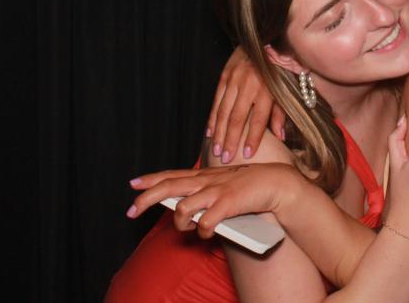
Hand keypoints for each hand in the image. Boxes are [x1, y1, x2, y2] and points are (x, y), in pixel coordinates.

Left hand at [126, 163, 300, 238]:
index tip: (133, 184)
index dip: (151, 179)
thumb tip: (186, 208)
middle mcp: (206, 180)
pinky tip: (206, 233)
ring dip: (180, 222)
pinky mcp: (228, 203)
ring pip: (184, 207)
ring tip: (186, 228)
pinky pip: (205, 222)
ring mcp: (216, 191)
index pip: (172, 175)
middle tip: (131, 210)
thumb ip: (205, 193)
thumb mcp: (222, 186)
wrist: (276, 184)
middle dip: (146, 198)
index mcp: (205, 175)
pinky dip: (202, 231)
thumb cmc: (249, 188)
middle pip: (169, 187)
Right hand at [206, 47, 285, 161]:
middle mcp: (250, 84)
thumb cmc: (278, 70)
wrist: (263, 42)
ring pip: (223, 111)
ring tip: (216, 150)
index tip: (247, 155)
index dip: (252, 138)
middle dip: (230, 140)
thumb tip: (280, 137)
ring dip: (218, 132)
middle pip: (237, 117)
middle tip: (226, 158)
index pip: (258, 118)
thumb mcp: (285, 90)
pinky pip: (216, 100)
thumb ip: (280, 113)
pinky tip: (208, 133)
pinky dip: (212, 118)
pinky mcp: (224, 75)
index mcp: (267, 89)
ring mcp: (234, 79)